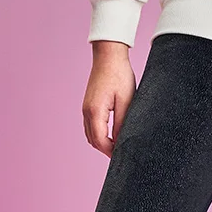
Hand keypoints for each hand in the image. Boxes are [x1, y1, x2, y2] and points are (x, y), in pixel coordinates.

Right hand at [82, 41, 135, 156]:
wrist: (108, 56)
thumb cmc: (119, 75)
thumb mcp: (126, 100)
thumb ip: (122, 122)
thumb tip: (122, 140)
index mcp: (95, 112)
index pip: (101, 141)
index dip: (112, 152)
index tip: (124, 156)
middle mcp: (86, 112)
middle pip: (93, 141)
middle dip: (107, 150)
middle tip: (123, 154)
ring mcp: (85, 108)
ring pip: (90, 135)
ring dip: (102, 143)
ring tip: (118, 146)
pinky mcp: (88, 105)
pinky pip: (90, 126)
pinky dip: (99, 134)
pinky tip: (112, 134)